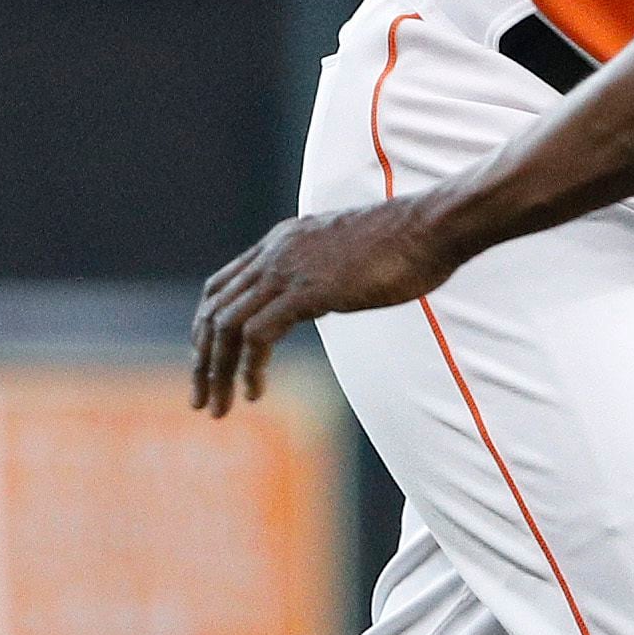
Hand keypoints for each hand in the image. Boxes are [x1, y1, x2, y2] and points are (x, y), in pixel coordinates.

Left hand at [188, 196, 445, 415]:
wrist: (431, 227)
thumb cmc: (407, 243)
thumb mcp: (349, 255)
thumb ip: (323, 274)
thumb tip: (317, 300)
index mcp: (282, 241)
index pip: (222, 284)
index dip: (205, 326)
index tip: (207, 361)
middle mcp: (275, 253)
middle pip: (214, 309)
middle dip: (203, 359)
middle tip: (201, 399)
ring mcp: (288, 270)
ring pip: (227, 326)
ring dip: (217, 371)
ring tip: (220, 407)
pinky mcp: (305, 291)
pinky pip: (256, 335)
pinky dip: (248, 368)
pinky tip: (254, 391)